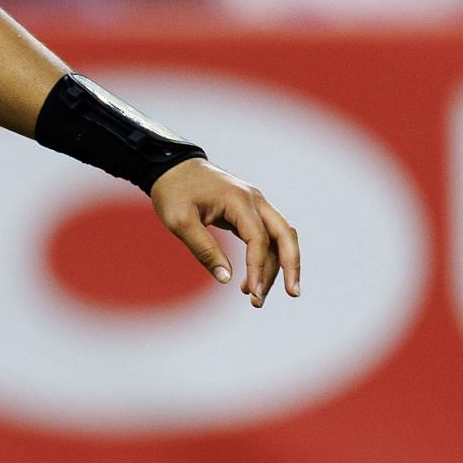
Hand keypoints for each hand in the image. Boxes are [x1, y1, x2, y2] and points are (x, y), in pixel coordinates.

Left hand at [150, 158, 300, 306]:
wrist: (171, 166)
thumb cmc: (173, 191)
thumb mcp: (180, 221)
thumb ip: (204, 249)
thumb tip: (226, 279)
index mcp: (239, 200)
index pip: (259, 239)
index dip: (258, 268)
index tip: (253, 294)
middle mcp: (254, 200)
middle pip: (285, 235)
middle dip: (291, 266)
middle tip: (292, 295)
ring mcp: (255, 204)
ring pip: (279, 237)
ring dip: (278, 266)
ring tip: (258, 296)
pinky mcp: (249, 211)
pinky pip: (267, 236)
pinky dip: (267, 257)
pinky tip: (254, 279)